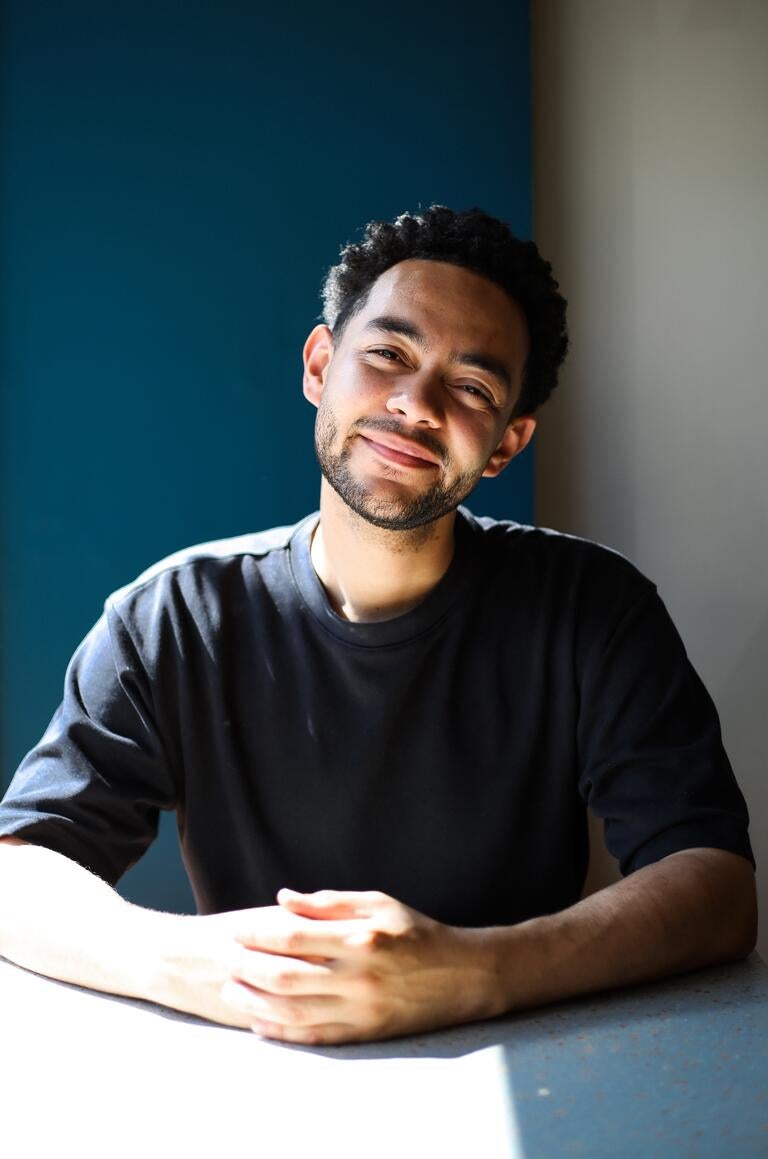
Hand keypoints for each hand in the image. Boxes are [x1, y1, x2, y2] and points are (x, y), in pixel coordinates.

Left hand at [218, 889, 501, 1044]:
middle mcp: (359, 976)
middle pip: (286, 977)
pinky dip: (283, 1032)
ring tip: (232, 990)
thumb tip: (282, 898)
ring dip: (256, 1003)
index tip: (235, 931)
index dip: (258, 934)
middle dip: (248, 969)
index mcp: (360, 937)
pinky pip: (315, 1037)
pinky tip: (261, 1024)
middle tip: (225, 960)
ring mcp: (362, 1009)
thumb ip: (328, 902)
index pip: (294, 936)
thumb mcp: (378, 903)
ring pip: (294, 1011)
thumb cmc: (417, 931)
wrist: (463, 975)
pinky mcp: (366, 1033)